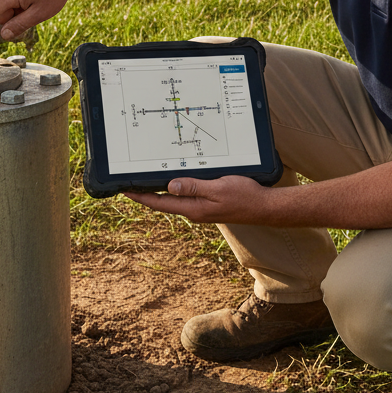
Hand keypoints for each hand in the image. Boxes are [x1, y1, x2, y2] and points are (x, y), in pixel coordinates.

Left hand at [124, 175, 274, 224]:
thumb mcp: (218, 188)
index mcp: (194, 209)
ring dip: (160, 191)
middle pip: (164, 202)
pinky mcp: (209, 204)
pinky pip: (187, 196)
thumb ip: (194, 187)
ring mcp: (202, 208)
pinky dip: (176, 189)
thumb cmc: (245, 197)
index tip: (126, 191)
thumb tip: (170, 186)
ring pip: (175, 198)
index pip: (160, 202)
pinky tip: (175, 182)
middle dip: (146, 194)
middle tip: (130, 184)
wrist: (265, 207)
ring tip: (146, 182)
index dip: (142, 197)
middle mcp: (195, 210)